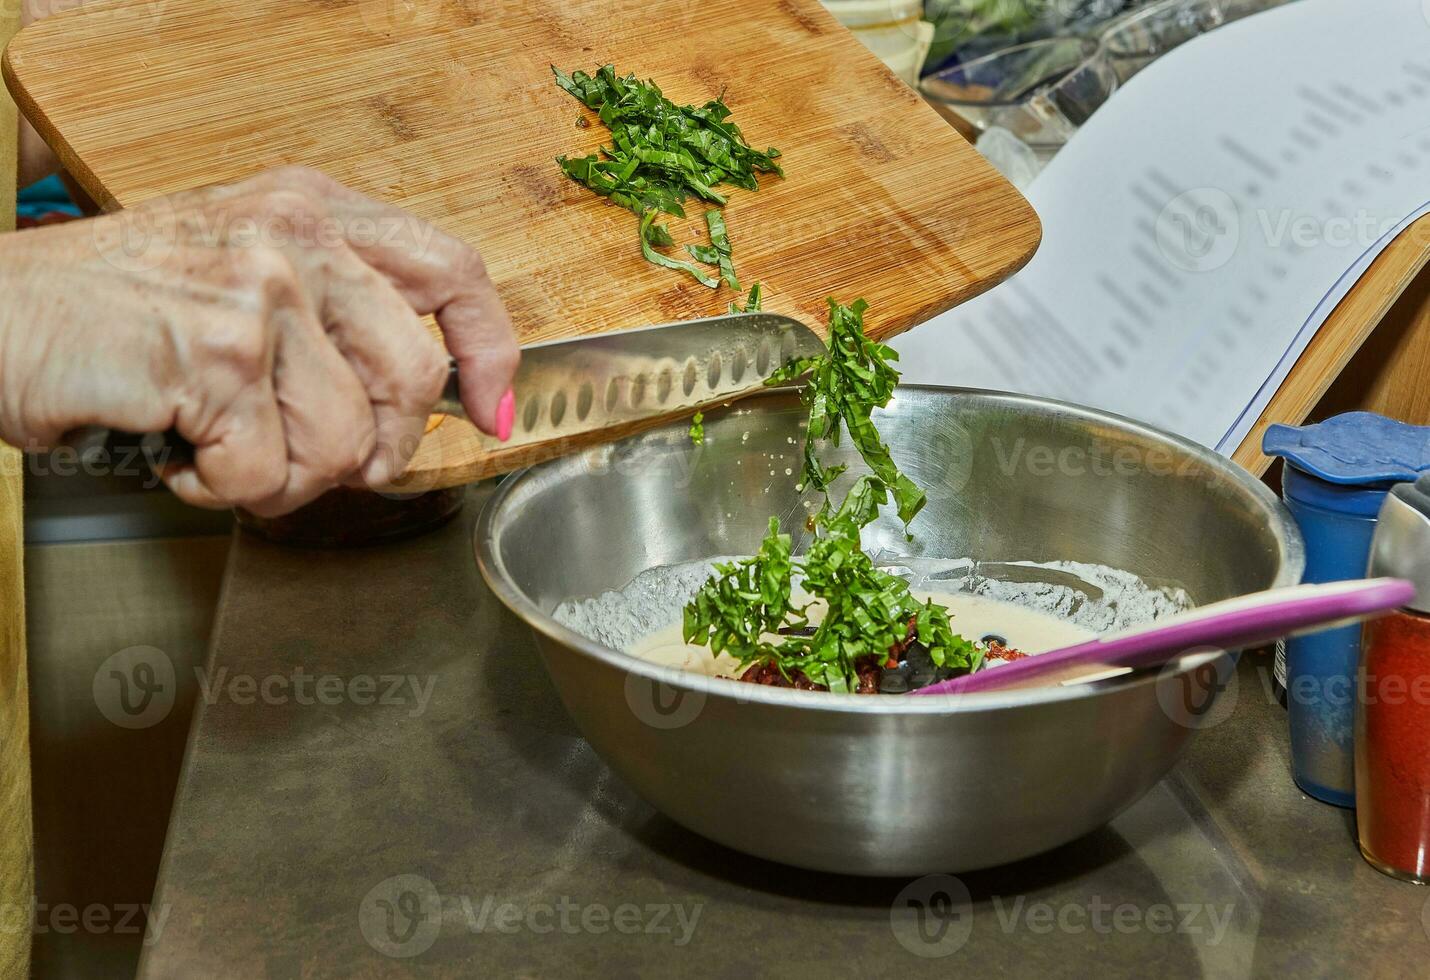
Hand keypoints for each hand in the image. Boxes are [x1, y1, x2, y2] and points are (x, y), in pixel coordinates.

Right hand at [0, 166, 519, 515]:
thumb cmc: (110, 308)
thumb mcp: (239, 273)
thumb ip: (333, 314)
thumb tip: (426, 397)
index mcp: (312, 209)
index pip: (453, 270)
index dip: (490, 350)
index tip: (495, 408)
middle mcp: (294, 238)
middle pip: (414, 380)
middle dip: (373, 450)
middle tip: (313, 460)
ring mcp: (255, 293)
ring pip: (342, 443)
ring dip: (283, 479)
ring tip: (221, 450)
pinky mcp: (211, 356)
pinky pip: (265, 473)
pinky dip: (221, 490)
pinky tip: (180, 453)